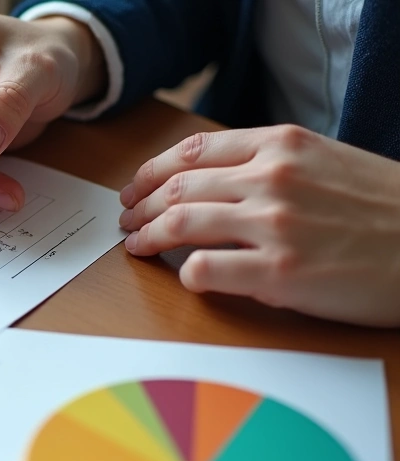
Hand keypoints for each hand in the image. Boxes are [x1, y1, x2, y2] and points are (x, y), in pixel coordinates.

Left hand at [120, 125, 399, 327]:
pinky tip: (188, 278)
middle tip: (126, 224)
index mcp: (282, 144)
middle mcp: (272, 178)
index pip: (191, 151)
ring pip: (179, 224)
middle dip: (139, 208)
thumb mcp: (327, 162)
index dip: (150, 173)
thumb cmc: (385, 209)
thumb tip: (211, 182)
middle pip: (176, 189)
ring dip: (148, 238)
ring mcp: (273, 225)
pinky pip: (204, 270)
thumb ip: (271, 164)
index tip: (134, 190)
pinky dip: (186, 274)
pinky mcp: (279, 273)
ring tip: (138, 248)